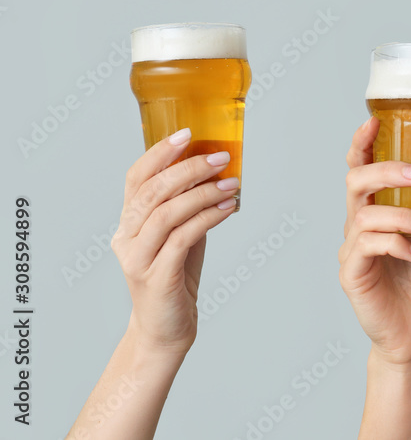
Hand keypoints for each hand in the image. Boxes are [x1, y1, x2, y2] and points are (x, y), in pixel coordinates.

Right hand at [112, 128, 239, 354]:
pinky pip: (183, 237)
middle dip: (188, 169)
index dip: (159, 153)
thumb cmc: (175, 278)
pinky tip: (229, 207)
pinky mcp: (157, 276)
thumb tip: (215, 172)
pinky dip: (209, 217)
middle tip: (221, 158)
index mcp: (128, 223)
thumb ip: (188, 207)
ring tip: (232, 184)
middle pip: (152, 192)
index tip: (188, 134)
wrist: (166, 330)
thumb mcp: (181, 235)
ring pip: (167, 213)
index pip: (136, 178)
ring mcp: (138, 258)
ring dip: (204, 193)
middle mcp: (126, 238)